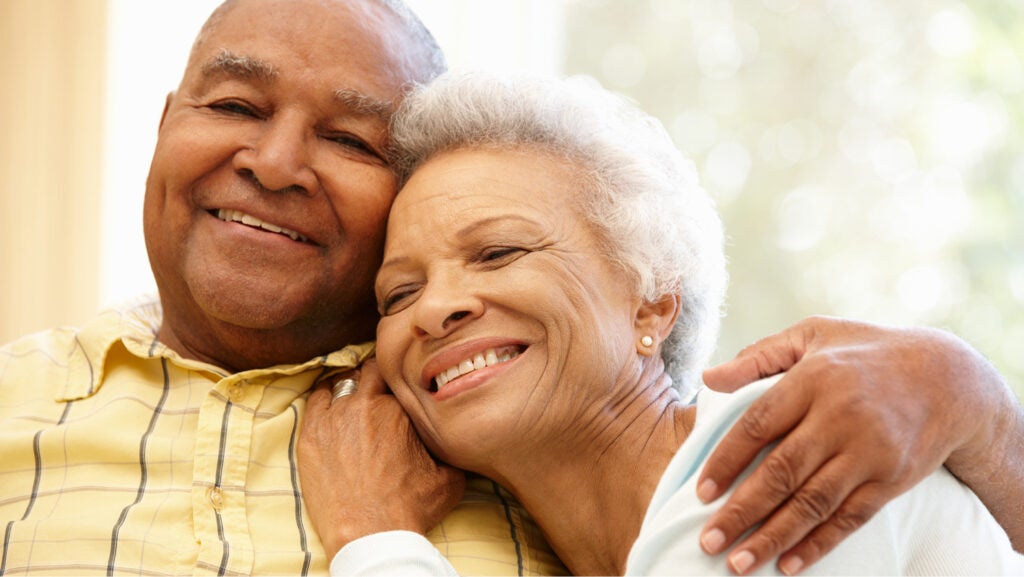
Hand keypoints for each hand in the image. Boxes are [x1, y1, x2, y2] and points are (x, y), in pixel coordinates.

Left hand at [298, 358, 464, 558]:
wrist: (370, 534)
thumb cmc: (409, 508)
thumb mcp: (449, 478)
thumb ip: (450, 450)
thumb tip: (458, 442)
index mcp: (400, 409)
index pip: (398, 376)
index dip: (400, 381)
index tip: (398, 390)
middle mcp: (366, 405)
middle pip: (369, 372)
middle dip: (374, 379)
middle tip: (377, 392)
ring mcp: (334, 418)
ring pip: (341, 383)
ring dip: (348, 388)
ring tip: (353, 402)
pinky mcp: (311, 435)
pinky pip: (315, 400)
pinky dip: (324, 400)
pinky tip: (331, 409)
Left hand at [696, 315, 1022, 574]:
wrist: (948, 379)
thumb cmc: (865, 353)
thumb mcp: (813, 335)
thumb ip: (759, 356)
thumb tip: (708, 378)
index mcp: (813, 379)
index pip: (758, 424)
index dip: (726, 461)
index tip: (702, 492)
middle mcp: (840, 417)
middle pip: (782, 471)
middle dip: (741, 511)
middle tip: (709, 540)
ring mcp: (869, 451)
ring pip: (812, 503)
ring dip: (773, 537)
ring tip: (739, 563)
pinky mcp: (891, 479)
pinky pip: (849, 518)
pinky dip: (818, 544)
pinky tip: (789, 565)